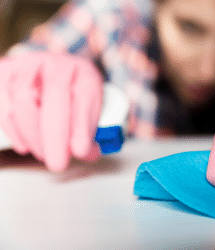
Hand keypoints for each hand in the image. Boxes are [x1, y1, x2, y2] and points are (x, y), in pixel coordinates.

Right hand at [0, 53, 102, 171]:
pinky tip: (26, 146)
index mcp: (82, 71)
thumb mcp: (89, 108)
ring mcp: (25, 66)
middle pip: (53, 94)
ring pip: (23, 100)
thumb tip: (86, 153)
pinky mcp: (3, 74)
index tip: (81, 150)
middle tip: (58, 163)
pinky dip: (14, 132)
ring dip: (34, 136)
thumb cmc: (71, 94)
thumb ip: (88, 130)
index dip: (82, 125)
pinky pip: (4, 106)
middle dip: (54, 135)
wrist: (50, 72)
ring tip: (46, 154)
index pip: (84, 95)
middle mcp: (54, 64)